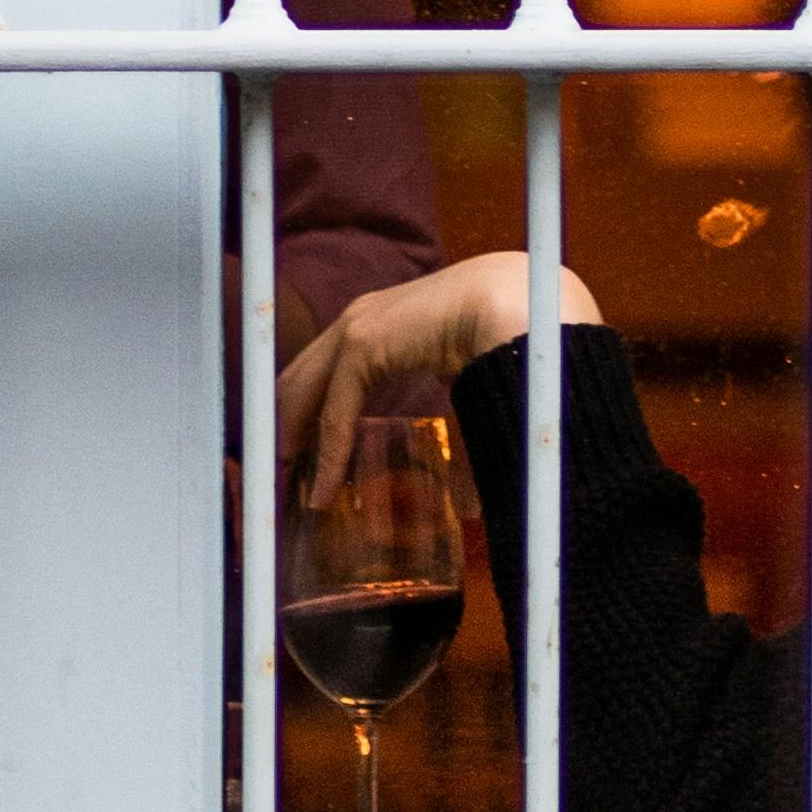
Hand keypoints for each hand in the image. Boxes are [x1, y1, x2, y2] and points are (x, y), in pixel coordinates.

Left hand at [276, 253, 595, 495]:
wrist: (527, 304)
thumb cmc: (513, 342)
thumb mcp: (469, 391)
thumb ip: (459, 440)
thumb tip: (466, 507)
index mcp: (383, 325)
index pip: (322, 373)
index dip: (306, 416)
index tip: (303, 460)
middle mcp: (359, 320)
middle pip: (298, 381)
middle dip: (285, 430)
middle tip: (284, 482)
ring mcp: (357, 328)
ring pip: (303, 396)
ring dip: (293, 446)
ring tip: (291, 492)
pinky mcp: (363, 345)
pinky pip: (334, 413)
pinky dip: (328, 457)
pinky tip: (325, 493)